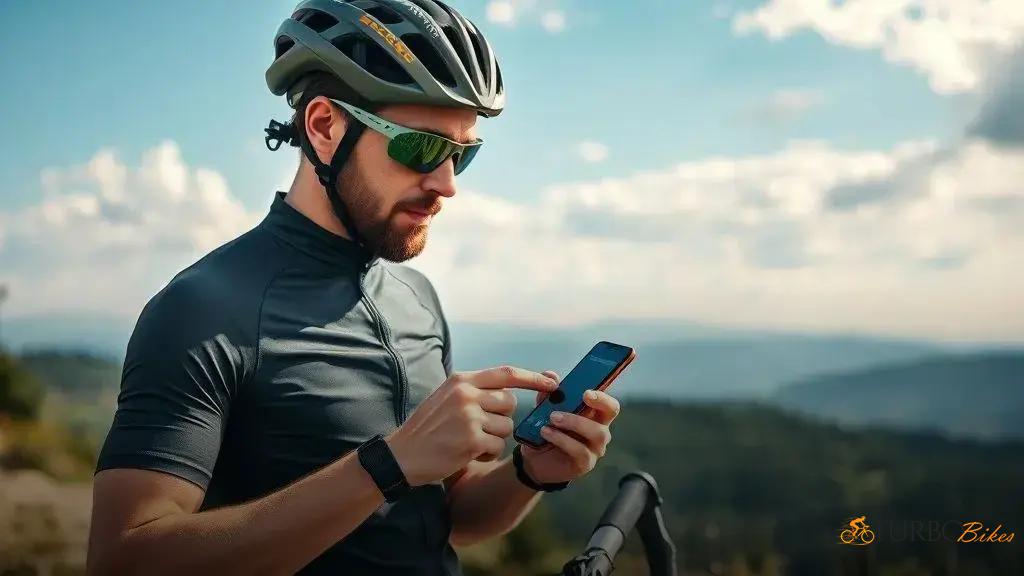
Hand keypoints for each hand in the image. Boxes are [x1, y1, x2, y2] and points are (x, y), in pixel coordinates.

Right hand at [386, 366, 557, 485]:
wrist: (402, 455)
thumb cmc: (426, 428)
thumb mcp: (445, 397)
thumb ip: (474, 390)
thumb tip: (509, 391)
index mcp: (461, 380)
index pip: (506, 373)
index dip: (532, 377)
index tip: (552, 382)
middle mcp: (467, 394)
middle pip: (509, 403)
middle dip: (502, 417)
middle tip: (479, 426)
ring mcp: (469, 417)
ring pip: (506, 426)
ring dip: (494, 437)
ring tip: (468, 440)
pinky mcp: (471, 440)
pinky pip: (498, 446)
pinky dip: (487, 453)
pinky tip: (466, 452)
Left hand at [519, 370, 620, 484]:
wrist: (534, 459)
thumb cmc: (546, 430)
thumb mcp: (543, 409)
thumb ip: (547, 393)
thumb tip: (550, 375)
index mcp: (594, 414)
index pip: (610, 403)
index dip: (602, 396)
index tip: (586, 392)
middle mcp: (600, 430)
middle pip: (610, 414)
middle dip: (594, 404)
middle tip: (574, 400)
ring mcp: (595, 448)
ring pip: (597, 433)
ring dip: (574, 422)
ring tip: (551, 419)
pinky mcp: (585, 463)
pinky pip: (580, 451)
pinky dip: (562, 440)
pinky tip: (546, 433)